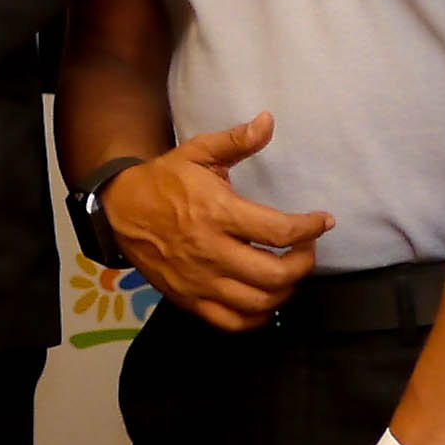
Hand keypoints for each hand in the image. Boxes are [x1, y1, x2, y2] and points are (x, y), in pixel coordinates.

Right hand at [101, 117, 329, 329]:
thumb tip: (269, 121)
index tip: (323, 222)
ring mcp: (200, 281)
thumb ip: (237, 140)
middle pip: (275, 275)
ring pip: (258, 303)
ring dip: (285, 291)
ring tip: (289, 273)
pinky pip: (231, 323)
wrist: (121, 208)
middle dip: (304, 264)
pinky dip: (257, 318)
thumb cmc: (165, 179)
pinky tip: (265, 301)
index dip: (311, 229)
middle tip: (307, 251)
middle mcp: (211, 251)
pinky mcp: (189, 299)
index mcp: (218, 213)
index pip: (279, 231)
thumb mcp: (199, 152)